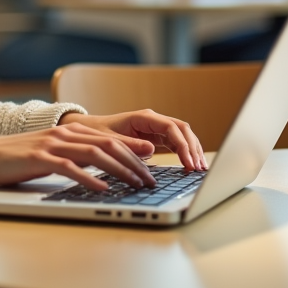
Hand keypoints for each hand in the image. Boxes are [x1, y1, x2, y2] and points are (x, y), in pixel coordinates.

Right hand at [0, 122, 157, 190]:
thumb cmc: (19, 158)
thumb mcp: (53, 154)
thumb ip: (77, 156)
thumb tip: (105, 170)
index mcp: (70, 131)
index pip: (110, 138)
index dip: (134, 150)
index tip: (153, 163)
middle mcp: (65, 134)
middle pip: (109, 145)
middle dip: (134, 162)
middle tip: (151, 179)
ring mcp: (52, 144)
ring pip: (95, 154)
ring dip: (120, 170)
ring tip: (135, 183)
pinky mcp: (40, 158)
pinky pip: (70, 167)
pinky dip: (90, 178)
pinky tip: (103, 188)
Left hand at [60, 110, 205, 171]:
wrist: (87, 131)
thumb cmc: (97, 133)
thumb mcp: (109, 140)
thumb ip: (129, 145)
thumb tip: (151, 150)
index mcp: (143, 117)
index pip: (172, 127)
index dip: (183, 145)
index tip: (188, 162)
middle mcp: (152, 121)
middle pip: (182, 130)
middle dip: (193, 148)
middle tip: (199, 168)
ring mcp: (155, 129)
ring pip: (181, 136)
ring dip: (192, 151)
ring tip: (200, 169)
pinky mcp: (154, 139)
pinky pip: (174, 144)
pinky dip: (184, 154)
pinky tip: (189, 166)